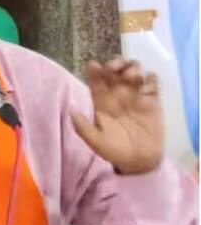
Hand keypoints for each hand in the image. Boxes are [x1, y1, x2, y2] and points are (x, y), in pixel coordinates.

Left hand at [71, 58, 162, 174]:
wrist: (139, 162)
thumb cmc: (114, 151)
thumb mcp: (96, 142)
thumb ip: (83, 128)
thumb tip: (71, 111)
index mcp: (102, 100)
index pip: (96, 79)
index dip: (94, 70)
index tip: (94, 66)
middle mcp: (118, 94)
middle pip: (116, 69)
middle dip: (115, 62)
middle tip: (114, 67)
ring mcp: (135, 95)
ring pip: (134, 70)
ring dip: (133, 67)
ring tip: (131, 76)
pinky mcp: (152, 100)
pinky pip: (153, 82)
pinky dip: (151, 80)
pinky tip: (147, 89)